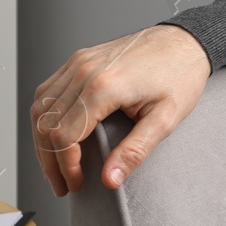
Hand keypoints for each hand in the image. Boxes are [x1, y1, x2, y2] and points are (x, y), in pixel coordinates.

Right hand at [31, 24, 211, 196]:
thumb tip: (110, 179)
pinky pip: (47, 91)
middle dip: (49, 161)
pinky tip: (56, 134)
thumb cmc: (180, 75)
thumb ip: (135, 151)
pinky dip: (45, 117)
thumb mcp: (166, 119)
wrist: (186, 41)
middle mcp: (84, 71)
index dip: (65, 167)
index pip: (63, 136)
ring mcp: (79, 62)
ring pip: (40, 108)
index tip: (76, 183)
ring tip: (56, 166)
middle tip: (62, 184)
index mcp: (104, 86)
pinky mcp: (79, 59)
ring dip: (42, 141)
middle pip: (45, 125)